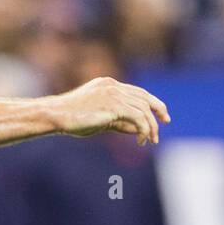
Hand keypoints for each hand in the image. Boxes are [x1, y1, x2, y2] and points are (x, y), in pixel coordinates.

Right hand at [51, 76, 169, 145]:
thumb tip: (138, 130)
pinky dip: (144, 130)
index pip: (137, 92)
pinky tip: (141, 140)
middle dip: (158, 109)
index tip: (160, 114)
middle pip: (144, 96)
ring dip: (151, 126)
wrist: (57, 115)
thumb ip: (119, 122)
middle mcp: (113, 86)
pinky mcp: (114, 105)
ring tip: (150, 140)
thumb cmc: (73, 120)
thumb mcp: (99, 120)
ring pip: (143, 109)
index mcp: (109, 85)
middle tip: (166, 121)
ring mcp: (114, 94)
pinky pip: (138, 118)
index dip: (151, 102)